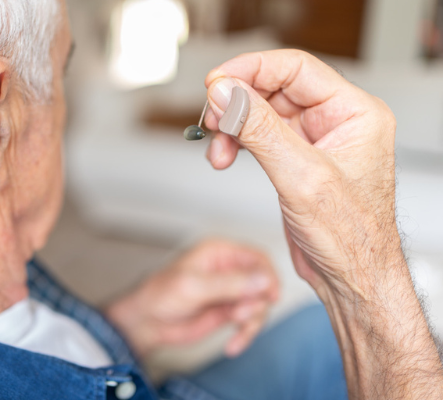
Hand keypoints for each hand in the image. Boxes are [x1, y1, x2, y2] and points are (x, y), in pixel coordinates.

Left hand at [104, 240, 278, 357]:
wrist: (146, 323)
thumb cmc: (160, 295)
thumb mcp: (194, 286)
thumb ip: (230, 283)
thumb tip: (264, 279)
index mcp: (219, 253)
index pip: (258, 258)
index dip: (268, 276)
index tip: (270, 296)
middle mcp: (228, 271)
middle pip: (264, 284)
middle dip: (257, 302)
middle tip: (239, 315)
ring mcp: (230, 292)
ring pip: (260, 305)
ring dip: (252, 322)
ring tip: (235, 330)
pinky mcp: (228, 312)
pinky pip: (249, 323)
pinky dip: (245, 335)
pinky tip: (232, 346)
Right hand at [202, 50, 442, 398]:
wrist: (351, 279)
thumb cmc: (351, 238)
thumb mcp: (301, 177)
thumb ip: (259, 129)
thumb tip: (226, 94)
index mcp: (354, 113)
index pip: (295, 69)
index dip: (250, 71)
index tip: (216, 83)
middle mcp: (336, 121)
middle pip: (274, 88)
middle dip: (236, 103)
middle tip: (210, 118)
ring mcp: (315, 140)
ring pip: (261, 112)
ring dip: (232, 126)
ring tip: (217, 149)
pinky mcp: (297, 159)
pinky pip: (260, 136)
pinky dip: (237, 142)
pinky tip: (225, 155)